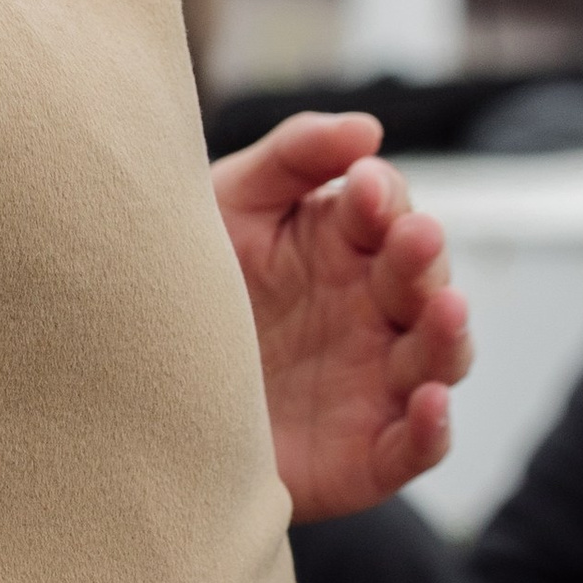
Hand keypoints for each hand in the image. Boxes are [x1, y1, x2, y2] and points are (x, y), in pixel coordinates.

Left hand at [211, 110, 472, 520]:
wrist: (135, 394)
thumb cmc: (191, 289)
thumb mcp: (229, 208)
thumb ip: (292, 158)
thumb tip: (367, 128)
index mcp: (342, 247)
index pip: (385, 213)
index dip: (383, 198)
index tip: (363, 186)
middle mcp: (369, 310)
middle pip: (420, 280)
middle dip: (422, 256)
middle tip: (410, 235)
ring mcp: (374, 382)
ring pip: (437, 357)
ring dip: (447, 333)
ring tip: (444, 307)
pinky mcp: (367, 454)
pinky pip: (415, 446)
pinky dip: (432, 429)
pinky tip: (430, 404)